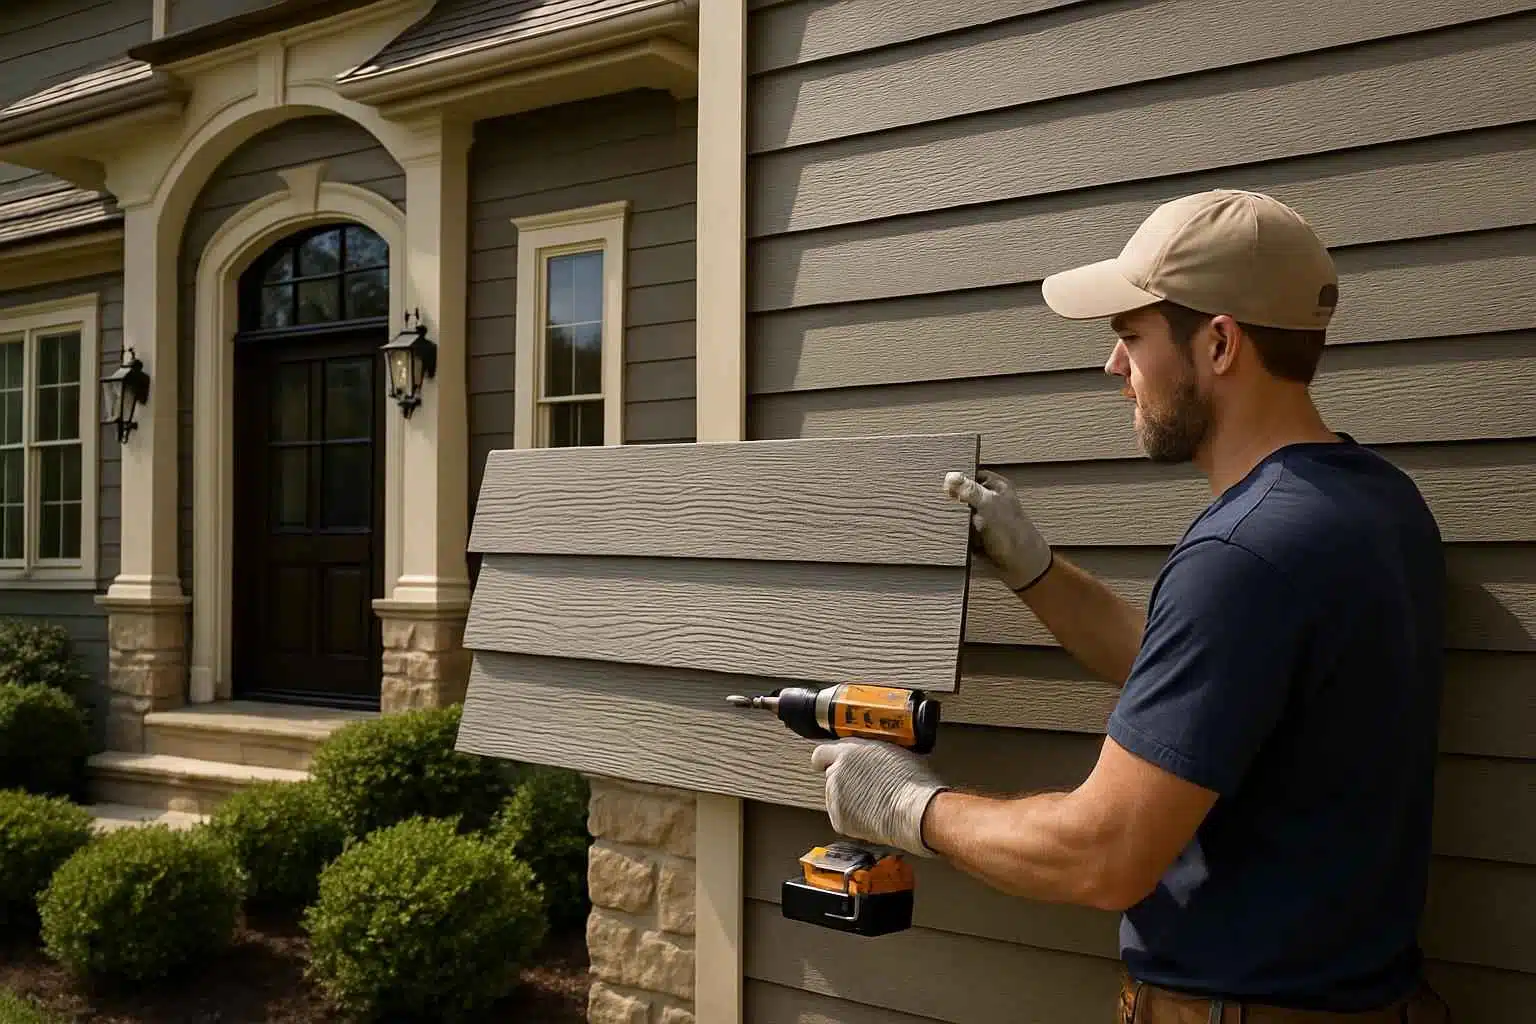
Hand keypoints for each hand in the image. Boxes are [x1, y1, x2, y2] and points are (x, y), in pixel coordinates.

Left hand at [810, 738, 947, 856]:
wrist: (914, 811)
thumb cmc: (912, 782)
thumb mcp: (892, 752)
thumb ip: (871, 752)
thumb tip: (870, 756)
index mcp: (848, 752)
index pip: (822, 753)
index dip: (827, 760)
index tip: (830, 764)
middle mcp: (837, 773)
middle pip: (832, 775)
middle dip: (845, 781)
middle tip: (867, 787)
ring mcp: (835, 797)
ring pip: (836, 797)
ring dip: (849, 799)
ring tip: (875, 803)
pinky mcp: (839, 819)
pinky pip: (842, 817)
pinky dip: (853, 818)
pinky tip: (873, 816)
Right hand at [944, 469, 1051, 590]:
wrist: (1021, 566)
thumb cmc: (1014, 533)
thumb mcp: (990, 505)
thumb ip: (970, 490)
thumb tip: (950, 476)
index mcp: (996, 485)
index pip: (969, 474)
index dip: (956, 479)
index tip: (943, 485)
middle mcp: (988, 499)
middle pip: (961, 493)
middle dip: (952, 501)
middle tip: (945, 505)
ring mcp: (981, 517)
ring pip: (958, 512)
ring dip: (953, 518)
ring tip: (953, 522)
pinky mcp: (975, 534)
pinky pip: (958, 528)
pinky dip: (955, 531)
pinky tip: (955, 534)